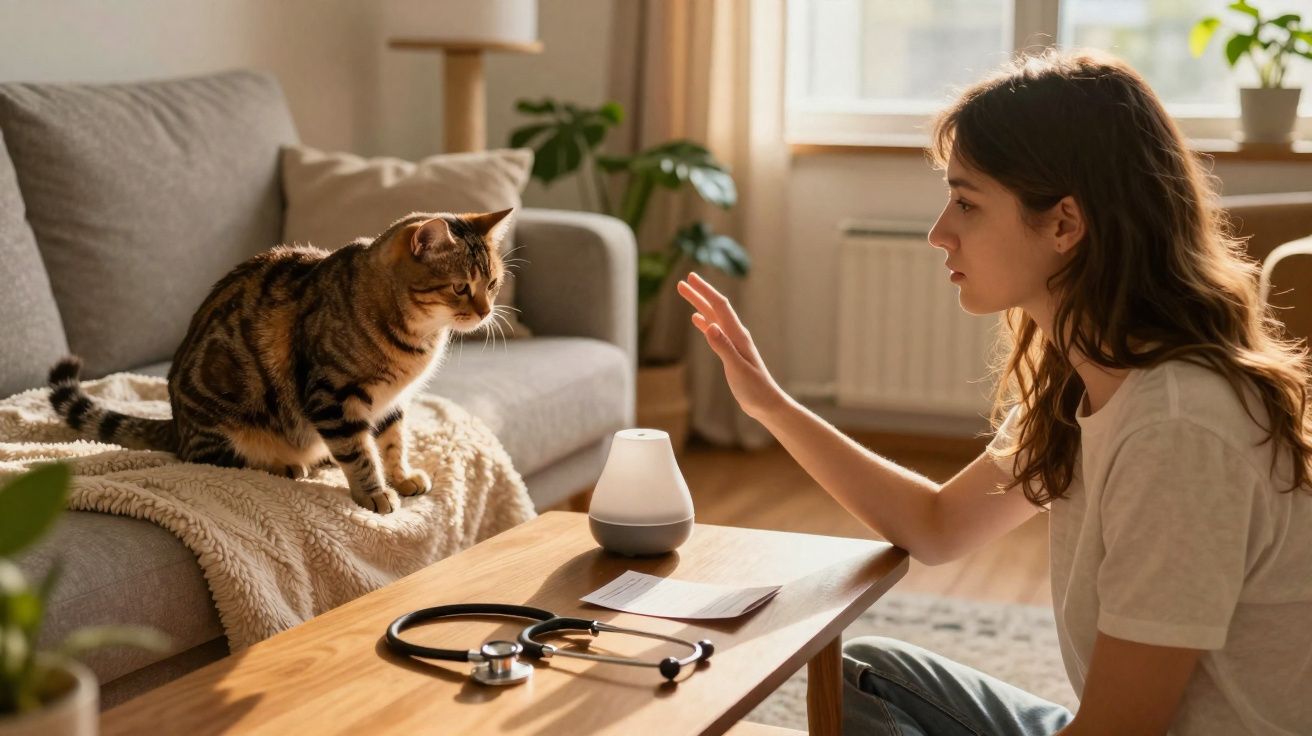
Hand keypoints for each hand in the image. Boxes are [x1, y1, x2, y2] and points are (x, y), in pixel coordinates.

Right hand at [677, 272, 785, 419]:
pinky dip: (704, 322)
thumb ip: (723, 348)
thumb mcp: (737, 369)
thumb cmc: (755, 389)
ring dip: (699, 305)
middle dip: (699, 294)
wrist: (766, 403)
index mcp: (738, 335)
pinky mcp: (730, 352)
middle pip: (715, 308)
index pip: (719, 307)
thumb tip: (709, 326)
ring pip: (713, 318)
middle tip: (682, 282)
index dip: (705, 291)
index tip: (690, 279)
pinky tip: (697, 319)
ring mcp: (733, 342)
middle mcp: (736, 335)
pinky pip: (715, 331)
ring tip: (686, 294)